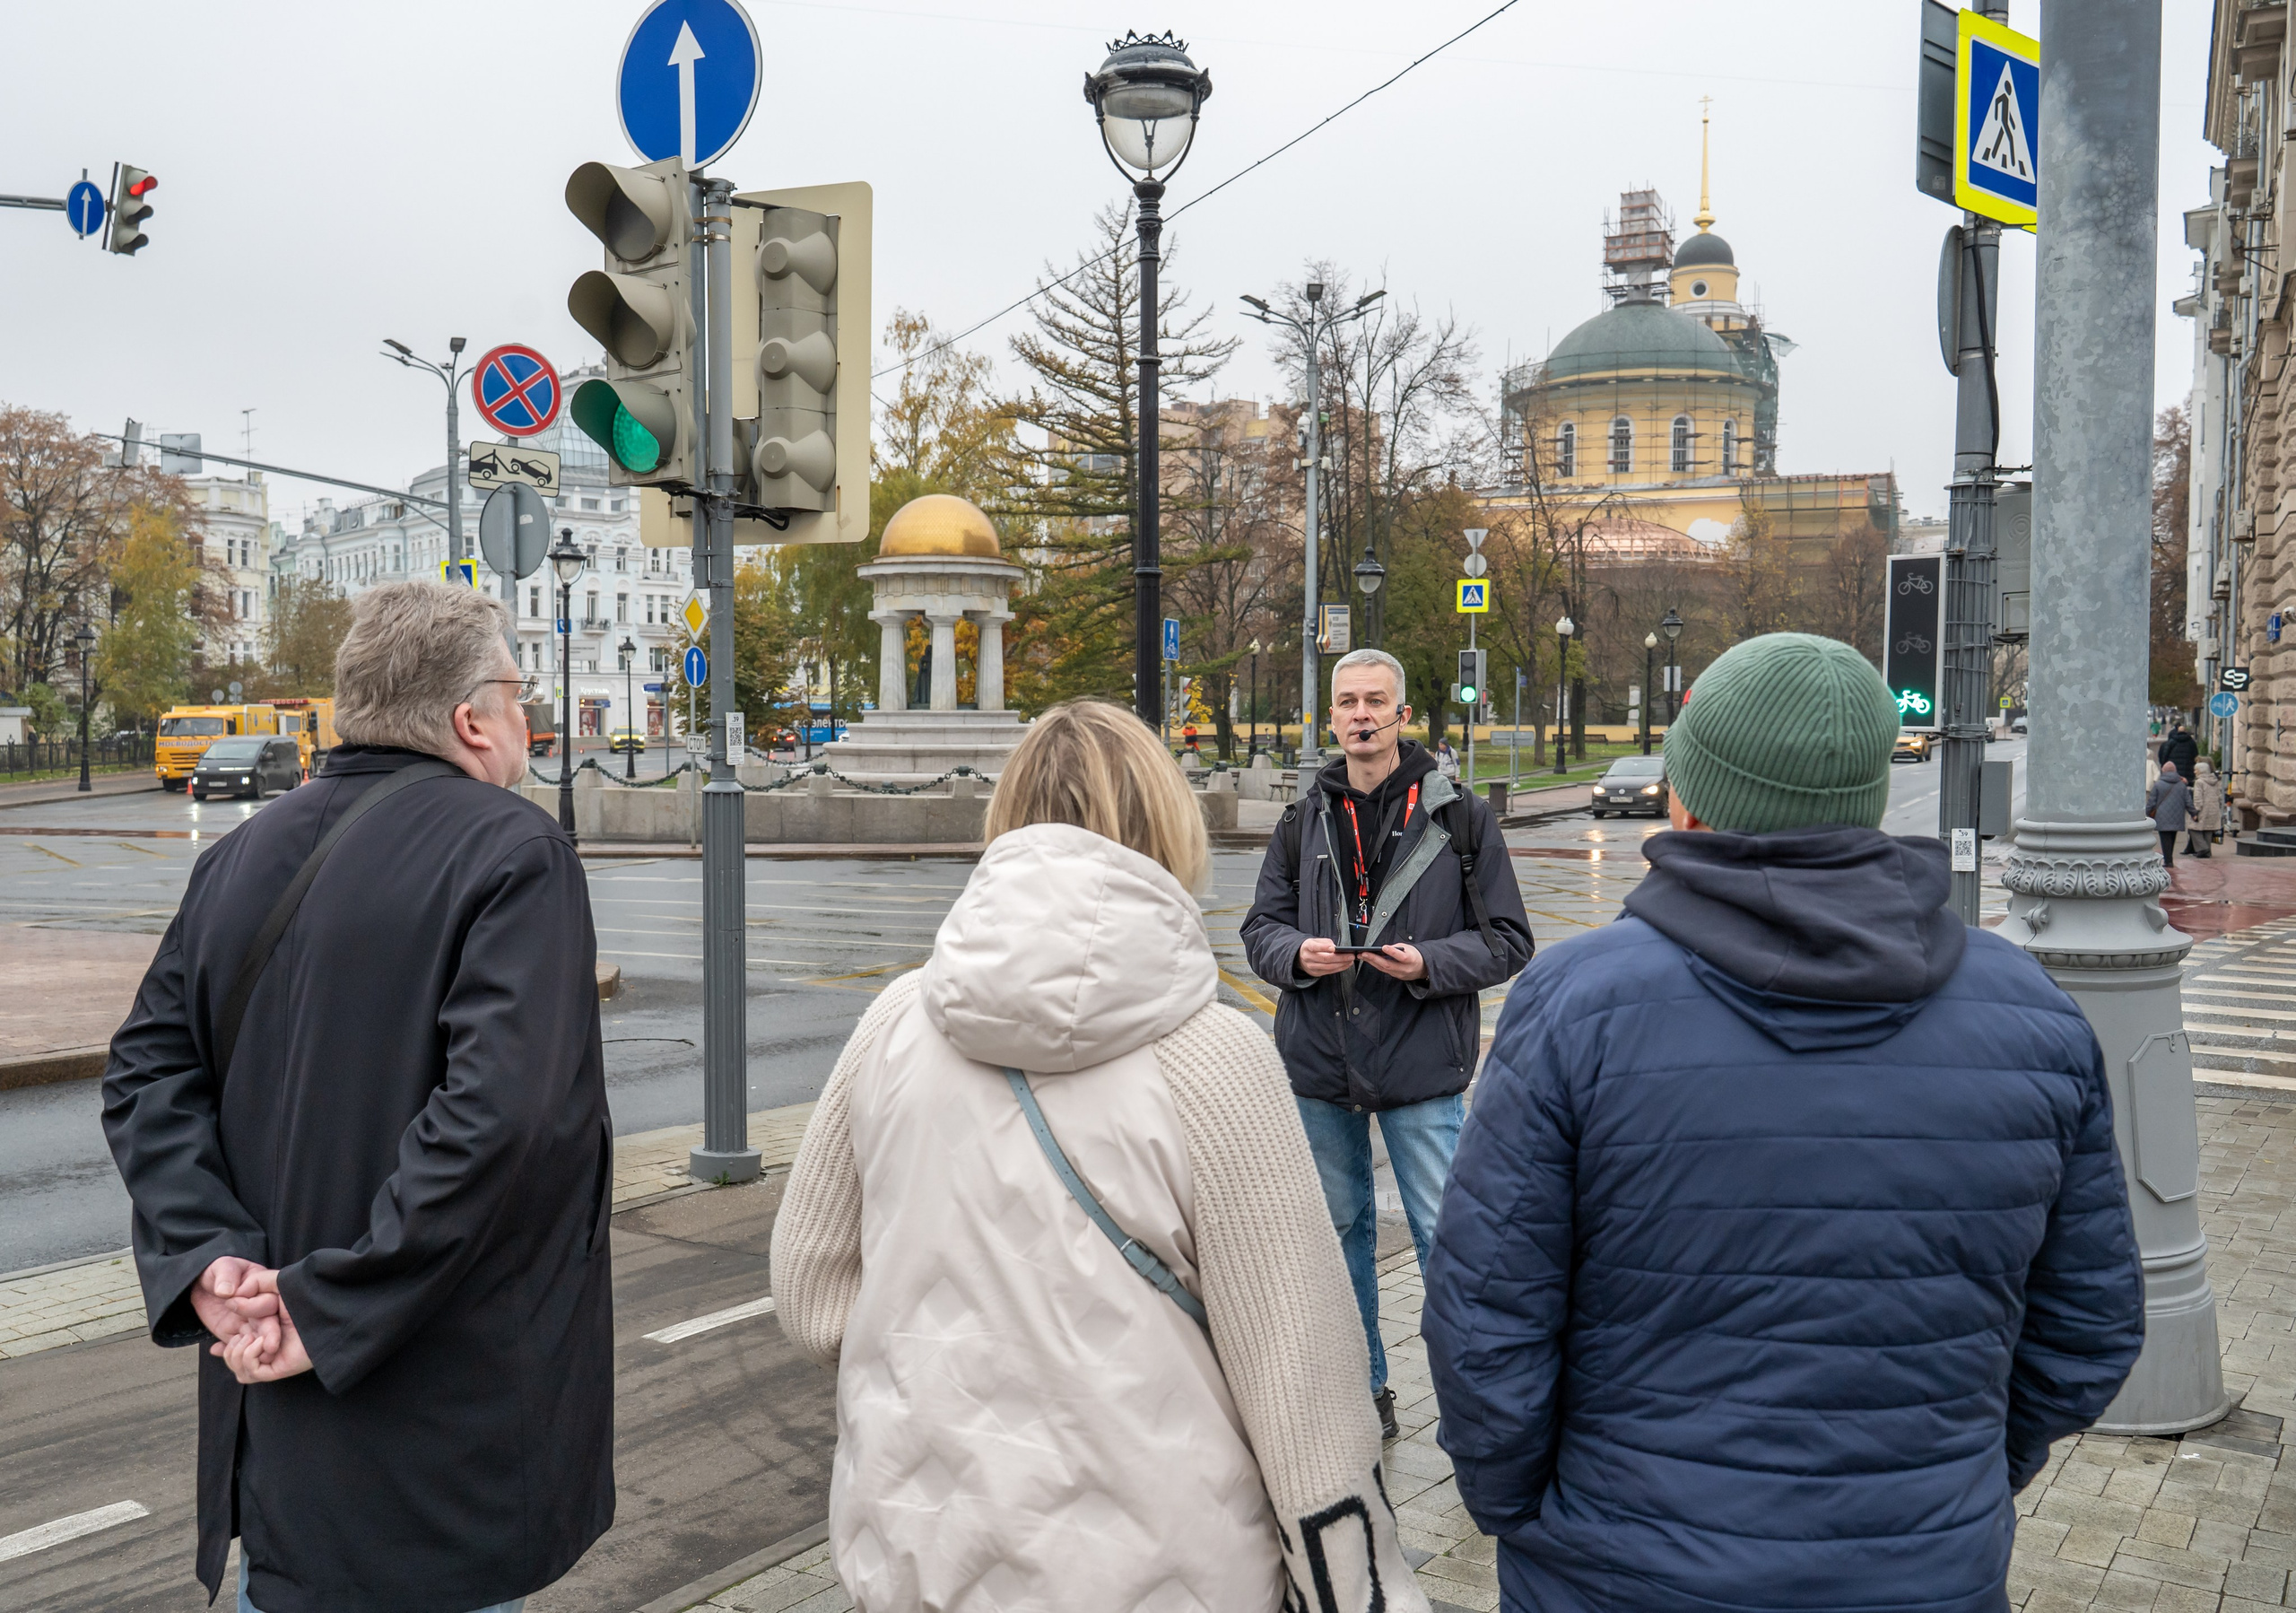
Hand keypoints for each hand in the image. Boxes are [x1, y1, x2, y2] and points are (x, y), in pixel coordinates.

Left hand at [190, 1256, 265, 1344]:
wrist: (202, 1285)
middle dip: (270, 1336)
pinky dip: (230, 1351)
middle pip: (271, 1323)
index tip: (245, 1312)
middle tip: (269, 1348)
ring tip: (243, 1355)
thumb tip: (227, 1291)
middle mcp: (262, 1308)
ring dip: (252, 1348)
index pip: (271, 1300)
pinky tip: (217, 1349)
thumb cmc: (218, 1272)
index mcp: (264, 1289)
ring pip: (257, 1338)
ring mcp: (251, 1323)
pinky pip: (238, 1346)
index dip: (262, 1309)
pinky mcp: (237, 1334)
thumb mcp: (222, 1266)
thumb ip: (226, 1274)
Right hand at [207, 1267, 314, 1383]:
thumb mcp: (280, 1282)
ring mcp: (273, 1359)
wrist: (328, 1309)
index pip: (241, 1347)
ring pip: (239, 1368)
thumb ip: (257, 1282)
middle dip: (231, 1347)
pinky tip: (261, 1343)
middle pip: (235, 1357)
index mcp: (267, 1332)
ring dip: (236, 1352)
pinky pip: (251, 1373)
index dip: (226, 1349)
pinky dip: (248, 1357)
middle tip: (242, 1334)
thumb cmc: (309, 1296)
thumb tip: (233, 1298)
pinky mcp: (278, 1368)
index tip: (215, 1349)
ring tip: (251, 1338)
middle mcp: (269, 1348)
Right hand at [1298, 937, 1354, 977]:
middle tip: (1350, 956)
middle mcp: (1308, 957)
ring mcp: (1311, 967)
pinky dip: (1339, 968)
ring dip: (1341, 964)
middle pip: (1325, 959)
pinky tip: (1346, 965)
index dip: (1324, 948)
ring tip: (1350, 960)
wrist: (1300, 957)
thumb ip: (1326, 943)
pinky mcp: (1316, 973)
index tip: (1334, 948)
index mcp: (1307, 947)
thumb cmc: (1312, 947)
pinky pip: (1329, 972)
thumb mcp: (1316, 941)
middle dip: (1340, 958)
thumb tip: (1336, 948)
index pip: (1315, 947)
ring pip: (1328, 967)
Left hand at [1361, 943, 1426, 980]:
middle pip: (1388, 965)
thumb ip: (1397, 948)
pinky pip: (1384, 971)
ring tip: (1362, 956)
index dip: (1393, 952)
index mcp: (1411, 960)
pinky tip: (1369, 960)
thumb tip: (1384, 949)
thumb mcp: (1409, 948)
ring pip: (1384, 969)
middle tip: (1363, 953)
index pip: (1402, 957)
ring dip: (1372, 962)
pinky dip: (1376, 965)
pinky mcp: (1396, 976)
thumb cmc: (1414, 955)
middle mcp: (1405, 969)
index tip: (1384, 947)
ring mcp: (1400, 974)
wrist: (1422, 968)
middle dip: (1374, 959)